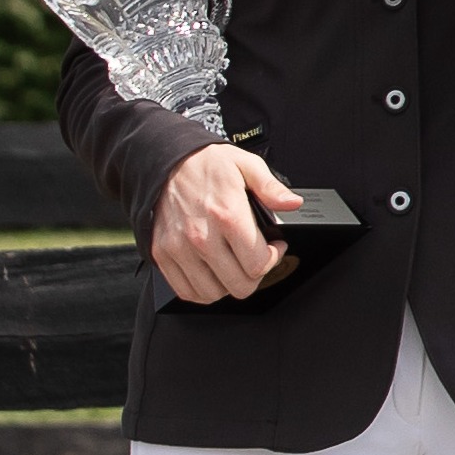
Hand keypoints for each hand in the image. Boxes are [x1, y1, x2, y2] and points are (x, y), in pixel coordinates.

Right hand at [152, 145, 306, 303]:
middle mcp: (202, 236)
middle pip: (239, 285)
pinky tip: (212, 274)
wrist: (167, 162)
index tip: (273, 248)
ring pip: (214, 293)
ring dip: (228, 284)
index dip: (273, 258)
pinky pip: (187, 291)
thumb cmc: (206, 165)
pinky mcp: (162, 254)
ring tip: (233, 265)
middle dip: (254, 275)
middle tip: (254, 258)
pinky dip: (203, 290)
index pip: (258, 264)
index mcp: (227, 215)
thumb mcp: (246, 165)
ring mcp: (179, 248)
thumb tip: (292, 203)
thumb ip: (272, 187)